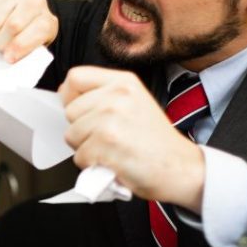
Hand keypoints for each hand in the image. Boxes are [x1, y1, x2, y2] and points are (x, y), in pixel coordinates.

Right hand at [0, 0, 57, 62]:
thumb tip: (15, 71)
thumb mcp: (21, 51)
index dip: (21, 46)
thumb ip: (23, 57)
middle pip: (14, 25)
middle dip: (1, 41)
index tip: (8, 58)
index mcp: (46, 21)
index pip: (39, 30)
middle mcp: (34, 1)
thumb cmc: (7, 40)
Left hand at [58, 66, 205, 209]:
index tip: (81, 111)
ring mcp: (111, 119)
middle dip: (82, 130)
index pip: (75, 77)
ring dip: (87, 149)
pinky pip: (80, 157)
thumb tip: (66, 95)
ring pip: (72, 135)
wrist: (181, 168)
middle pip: (70, 111)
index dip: (70, 97)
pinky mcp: (106, 143)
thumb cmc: (157, 142)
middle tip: (108, 138)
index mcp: (123, 82)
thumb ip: (104, 95)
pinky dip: (92, 166)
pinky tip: (114, 162)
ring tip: (113, 150)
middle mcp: (117, 96)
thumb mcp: (135, 103)